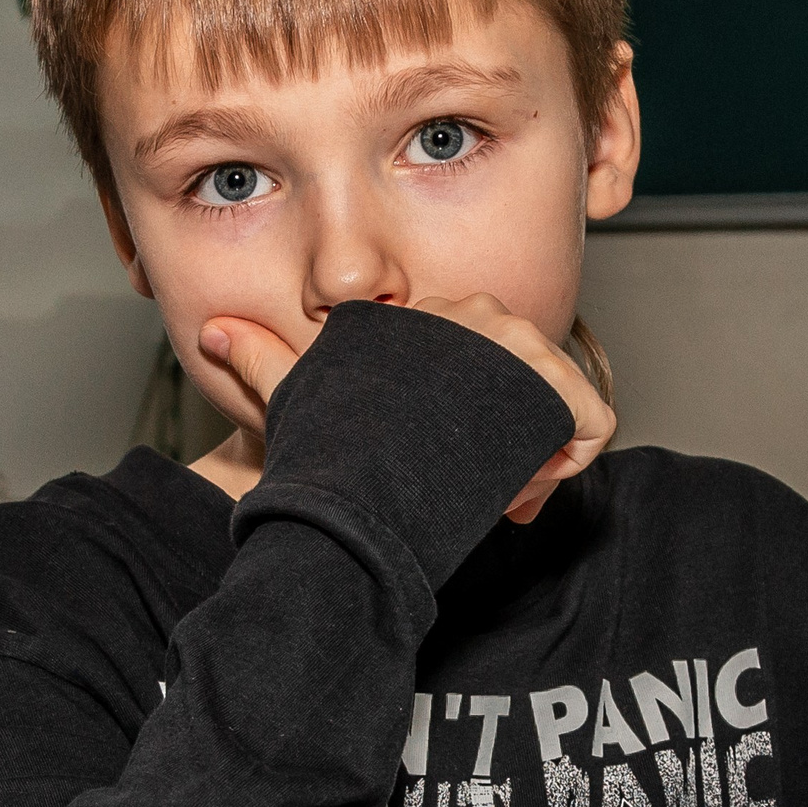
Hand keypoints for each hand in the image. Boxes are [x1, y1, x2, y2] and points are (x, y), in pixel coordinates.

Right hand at [197, 293, 612, 523]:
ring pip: (558, 403)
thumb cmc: (322, 452)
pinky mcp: (549, 382)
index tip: (443, 473)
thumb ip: (260, 358)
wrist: (354, 486)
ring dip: (531, 460)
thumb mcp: (294, 399)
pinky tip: (513, 494)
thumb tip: (214, 329)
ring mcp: (515, 340)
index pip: (481, 359)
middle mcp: (472, 310)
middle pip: (526, 379)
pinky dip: (565, 468)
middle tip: (472, 492)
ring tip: (487, 496)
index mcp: (420, 312)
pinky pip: (593, 423)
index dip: (468, 423)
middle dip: (509, 441)